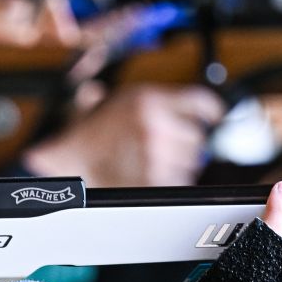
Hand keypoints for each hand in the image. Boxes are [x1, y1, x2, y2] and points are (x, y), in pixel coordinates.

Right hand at [22, 83, 223, 186]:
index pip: (203, 103)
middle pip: (197, 136)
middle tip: (163, 144)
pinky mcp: (152, 180)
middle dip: (184, 142)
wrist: (68, 159)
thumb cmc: (92, 130)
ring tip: (149, 160)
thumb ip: (161, 100)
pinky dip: (169, 181)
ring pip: (190, 162)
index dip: (210, 112)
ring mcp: (155, 154)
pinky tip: (150, 174)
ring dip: (177, 163)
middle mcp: (156, 125)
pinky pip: (179, 182)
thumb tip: (200, 106)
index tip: (212, 117)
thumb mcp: (124, 99)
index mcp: (150, 100)